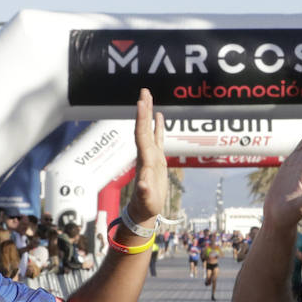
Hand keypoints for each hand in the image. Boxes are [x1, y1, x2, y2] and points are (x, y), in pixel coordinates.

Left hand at [125, 89, 167, 224]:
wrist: (143, 210)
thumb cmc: (146, 205)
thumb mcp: (146, 199)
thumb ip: (145, 191)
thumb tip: (143, 182)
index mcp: (144, 159)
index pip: (142, 134)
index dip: (142, 118)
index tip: (141, 102)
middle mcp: (146, 153)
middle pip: (143, 127)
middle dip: (144, 109)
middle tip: (144, 91)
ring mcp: (151, 155)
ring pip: (149, 129)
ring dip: (149, 113)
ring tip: (149, 96)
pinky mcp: (157, 159)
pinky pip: (158, 137)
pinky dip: (158, 125)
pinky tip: (160, 114)